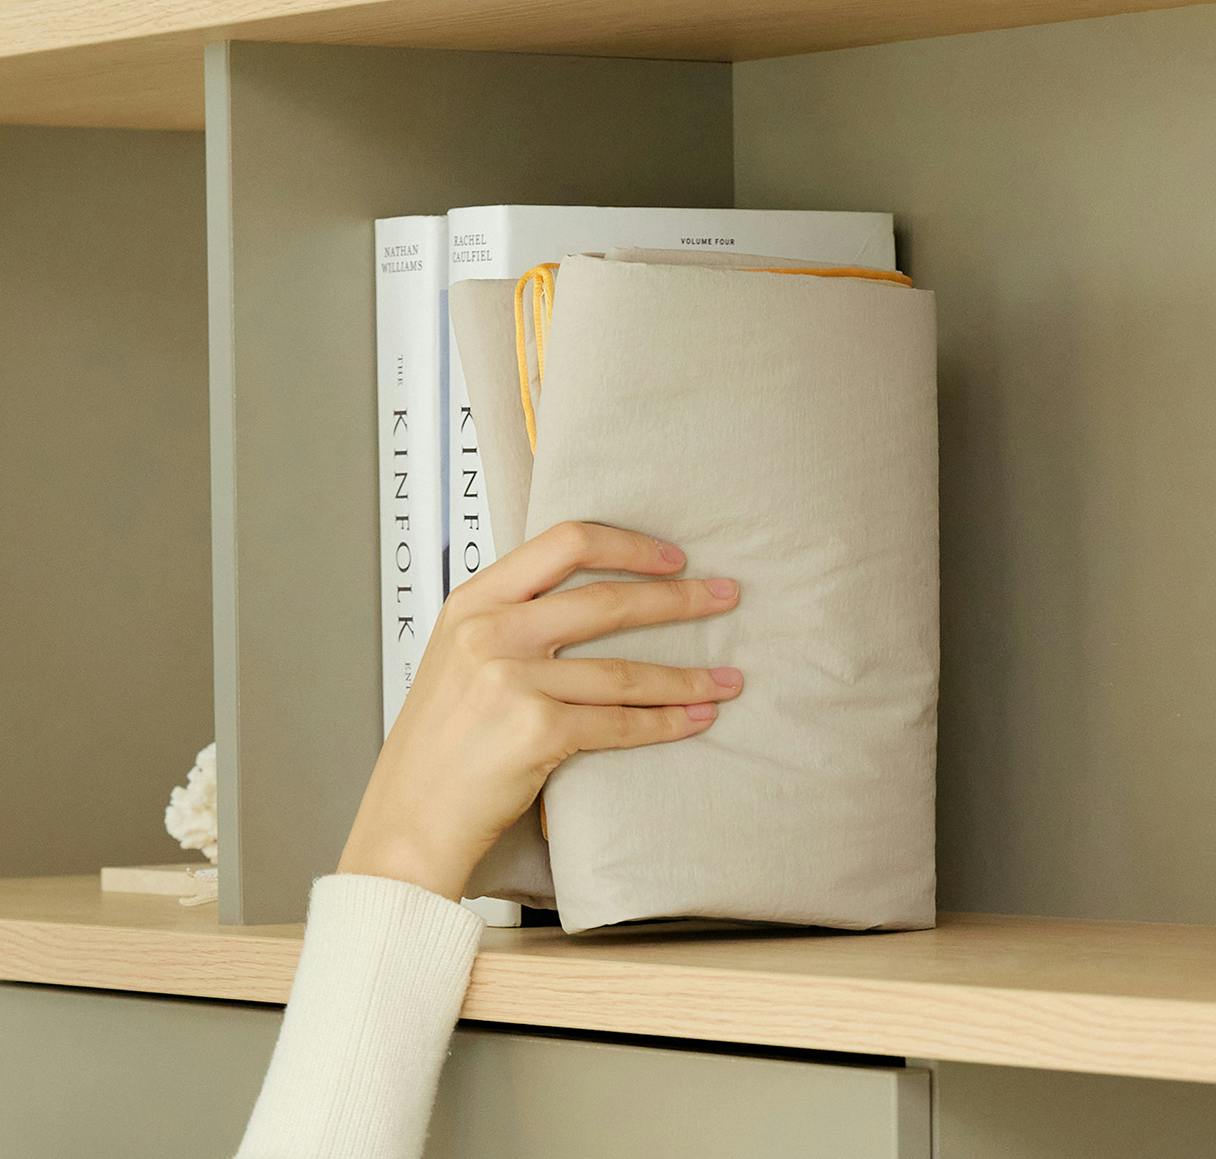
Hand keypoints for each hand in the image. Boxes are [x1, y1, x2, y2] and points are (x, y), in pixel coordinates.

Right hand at [337, 521, 742, 900]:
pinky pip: (620, 722)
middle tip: (726, 597)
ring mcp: (511, 679)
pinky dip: (667, 722)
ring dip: (688, 675)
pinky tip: (697, 718)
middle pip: (606, 600)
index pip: (564, 544)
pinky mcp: (535, 730)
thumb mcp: (459, 657)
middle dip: (680, 599)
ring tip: (729, 678)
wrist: (409, 820)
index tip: (673, 557)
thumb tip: (592, 602)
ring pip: (625, 669)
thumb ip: (512, 621)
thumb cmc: (439, 745)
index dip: (629, 545)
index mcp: (474, 602)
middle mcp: (490, 632)